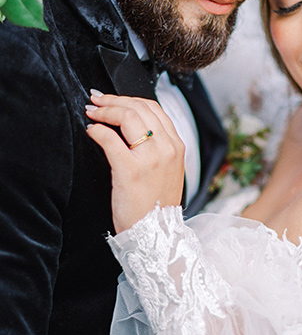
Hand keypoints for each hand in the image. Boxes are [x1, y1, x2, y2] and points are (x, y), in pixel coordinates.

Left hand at [86, 92, 184, 232]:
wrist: (156, 236)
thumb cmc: (156, 206)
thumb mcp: (167, 170)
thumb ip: (158, 147)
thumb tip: (133, 126)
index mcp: (177, 146)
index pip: (154, 108)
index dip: (129, 99)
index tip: (112, 100)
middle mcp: (167, 148)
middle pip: (139, 107)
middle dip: (113, 100)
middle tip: (96, 101)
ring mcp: (151, 158)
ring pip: (127, 116)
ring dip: (105, 110)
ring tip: (92, 112)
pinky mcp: (131, 170)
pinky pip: (110, 140)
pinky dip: (98, 130)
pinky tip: (91, 131)